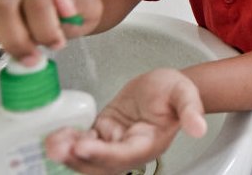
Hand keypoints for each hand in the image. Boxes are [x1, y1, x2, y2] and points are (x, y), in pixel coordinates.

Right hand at [0, 0, 101, 81]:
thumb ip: (78, 6)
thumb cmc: (77, 7)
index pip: (36, 0)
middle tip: (29, 62)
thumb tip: (64, 6)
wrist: (74, 2)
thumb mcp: (89, 6)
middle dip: (12, 39)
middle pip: (0, 8)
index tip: (57, 44)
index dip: (45, 24)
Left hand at [45, 68, 206, 174]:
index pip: (124, 155)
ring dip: (68, 155)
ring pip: (87, 160)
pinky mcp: (101, 135)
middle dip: (78, 160)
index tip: (84, 147)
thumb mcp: (184, 93)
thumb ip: (191, 110)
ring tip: (52, 143)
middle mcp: (129, 151)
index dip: (103, 154)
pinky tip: (55, 135)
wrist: (164, 86)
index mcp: (149, 143)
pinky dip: (68, 143)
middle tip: (57, 148)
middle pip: (100, 165)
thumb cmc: (173, 91)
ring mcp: (113, 145)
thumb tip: (199, 128)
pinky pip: (81, 145)